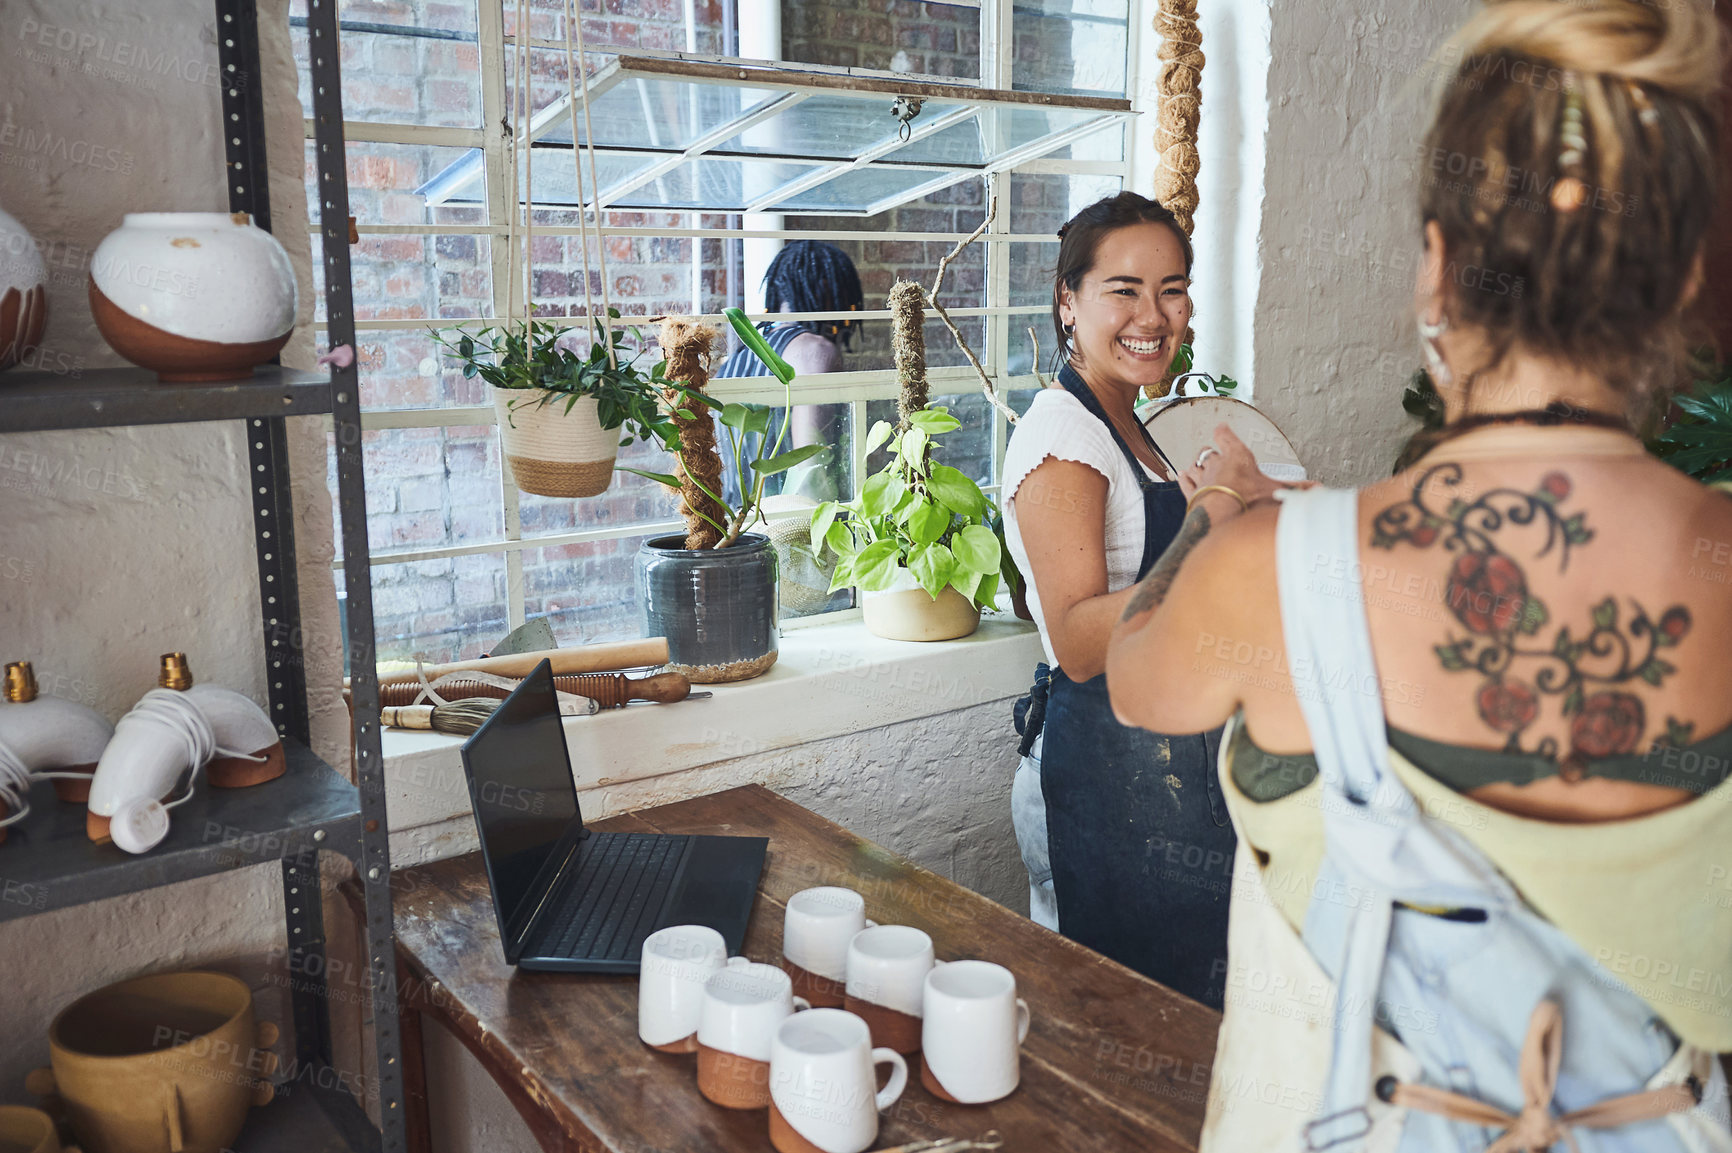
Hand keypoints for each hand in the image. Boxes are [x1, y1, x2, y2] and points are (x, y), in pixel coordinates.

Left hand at [1179, 425, 1303, 512]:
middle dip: (1210, 452)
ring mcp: (1202, 479)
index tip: (1222, 428)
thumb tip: (1318, 489)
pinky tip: (1183, 476)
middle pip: (1208, 452)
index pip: (1226, 437)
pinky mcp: (1191, 493)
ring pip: (1194, 465)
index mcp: (1237, 457)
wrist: (1222, 518)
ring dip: (1196, 465)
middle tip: (1213, 455)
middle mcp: (1216, 464)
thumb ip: (1297, 489)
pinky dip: (1184, 478)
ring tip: (1198, 466)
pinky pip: (1185, 481)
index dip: (1223, 432)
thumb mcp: (1278, 493)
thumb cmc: (1249, 501)